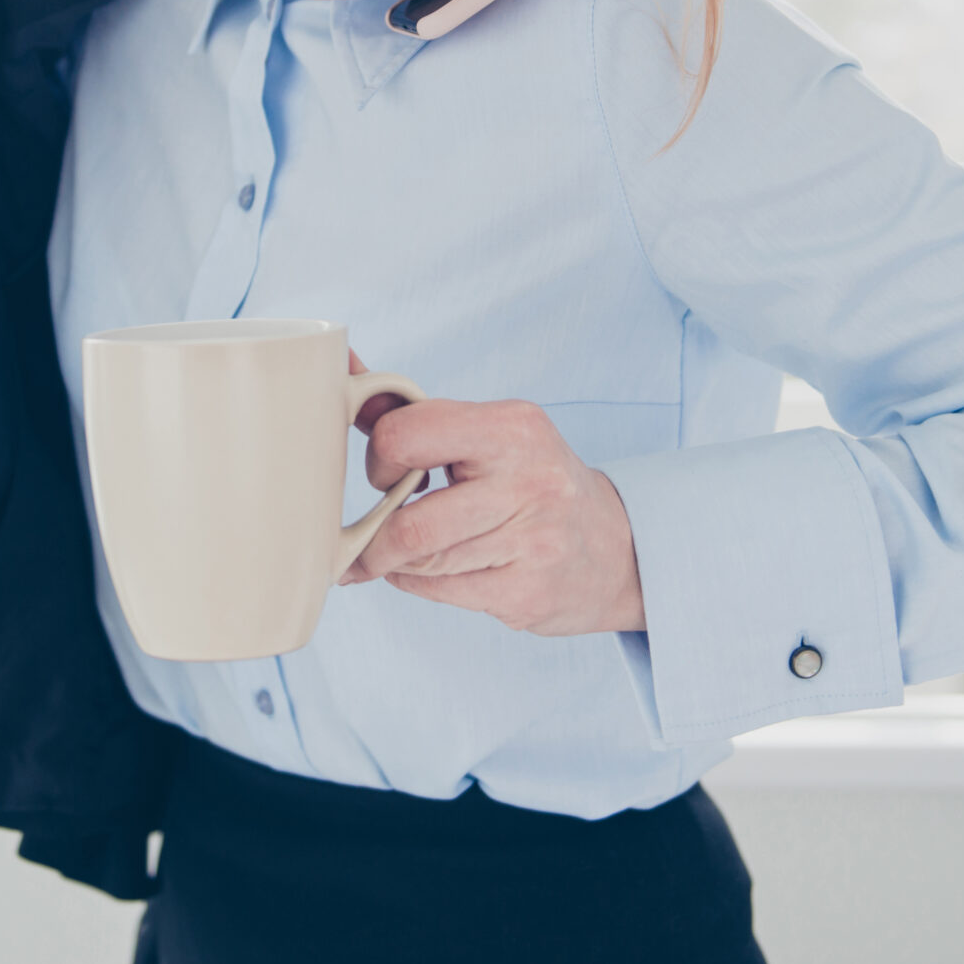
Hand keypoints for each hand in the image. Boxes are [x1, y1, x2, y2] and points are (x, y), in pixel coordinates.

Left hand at [339, 359, 645, 637]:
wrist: (616, 548)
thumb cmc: (532, 481)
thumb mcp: (492, 433)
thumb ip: (418, 415)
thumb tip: (347, 371)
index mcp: (513, 426)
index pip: (405, 436)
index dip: (379, 460)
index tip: (387, 472)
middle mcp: (528, 482)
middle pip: (408, 524)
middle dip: (374, 537)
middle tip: (370, 533)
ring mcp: (532, 543)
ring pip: (419, 563)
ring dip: (393, 562)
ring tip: (398, 552)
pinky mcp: (526, 593)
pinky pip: (439, 592)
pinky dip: (417, 583)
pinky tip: (432, 571)